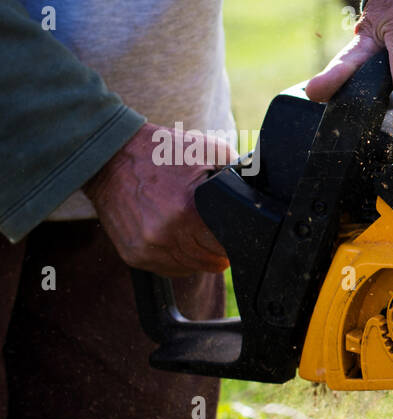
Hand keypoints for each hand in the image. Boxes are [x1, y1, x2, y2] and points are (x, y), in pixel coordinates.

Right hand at [84, 123, 231, 276]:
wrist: (109, 156)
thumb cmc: (160, 152)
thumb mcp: (207, 149)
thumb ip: (237, 170)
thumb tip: (257, 188)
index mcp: (187, 210)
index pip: (225, 245)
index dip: (235, 241)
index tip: (236, 234)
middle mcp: (165, 234)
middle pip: (209, 260)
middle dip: (218, 249)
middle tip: (218, 235)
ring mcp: (147, 247)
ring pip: (190, 268)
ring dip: (200, 256)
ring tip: (198, 235)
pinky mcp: (133, 255)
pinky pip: (168, 269)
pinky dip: (178, 259)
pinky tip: (178, 240)